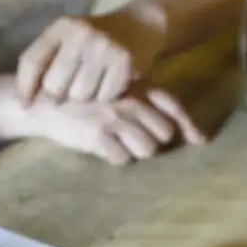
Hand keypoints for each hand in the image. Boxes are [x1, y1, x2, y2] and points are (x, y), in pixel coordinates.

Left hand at [17, 11, 165, 103]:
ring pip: (79, 95)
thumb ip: (47, 60)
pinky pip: (105, 96)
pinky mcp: (124, 61)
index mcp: (61, 27)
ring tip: (91, 88)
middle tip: (68, 96)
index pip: (31, 62)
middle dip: (58, 97)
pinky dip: (106, 97)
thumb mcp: (68, 39)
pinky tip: (109, 86)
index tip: (25, 106)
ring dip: (84, 99)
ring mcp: (103, 46)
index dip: (24, 88)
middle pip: (54, 85)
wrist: (139, 26)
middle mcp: (81, 33)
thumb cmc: (95, 40)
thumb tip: (25, 101)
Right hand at [28, 86, 204, 164]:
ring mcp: (113, 118)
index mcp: (135, 87)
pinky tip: (102, 147)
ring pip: (146, 148)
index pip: (172, 105)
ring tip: (116, 142)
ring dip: (134, 150)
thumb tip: (200, 139)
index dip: (188, 125)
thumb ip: (154, 109)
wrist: (46, 102)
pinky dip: (115, 157)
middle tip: (131, 136)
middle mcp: (128, 100)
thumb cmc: (89, 100)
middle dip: (151, 139)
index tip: (198, 141)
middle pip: (162, 133)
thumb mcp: (121, 94)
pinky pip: (121, 159)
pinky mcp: (97, 135)